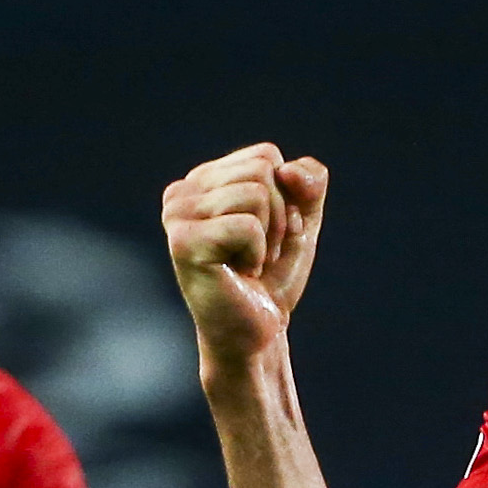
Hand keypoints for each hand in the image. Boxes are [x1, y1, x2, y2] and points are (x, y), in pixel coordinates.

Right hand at [162, 145, 327, 370]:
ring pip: (257, 194)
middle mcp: (182, 192)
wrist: (259, 332)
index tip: (264, 234)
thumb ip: (309, 182)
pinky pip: (249, 226)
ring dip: (268, 237)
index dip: (285, 197)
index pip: (266, 155)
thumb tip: (288, 170)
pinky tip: (239, 273)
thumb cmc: (273, 277)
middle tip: (258, 253)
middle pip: (262, 170)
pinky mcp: (184, 242)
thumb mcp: (301, 219)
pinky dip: (257, 254)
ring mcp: (177, 215)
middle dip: (279, 215)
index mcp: (203, 180)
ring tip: (248, 263)